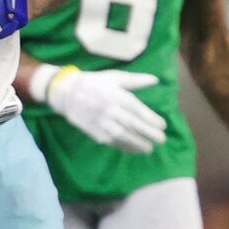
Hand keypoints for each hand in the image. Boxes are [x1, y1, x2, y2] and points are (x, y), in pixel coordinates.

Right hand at [28, 64, 165, 153]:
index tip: (163, 125)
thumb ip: (136, 80)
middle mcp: (109, 109)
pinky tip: (134, 150)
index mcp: (115, 95)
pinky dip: (124, 147)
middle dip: (148, 133)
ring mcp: (100, 122)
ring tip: (150, 148)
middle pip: (131, 124)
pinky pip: (111, 142)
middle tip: (161, 140)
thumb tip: (156, 80)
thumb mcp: (114, 77)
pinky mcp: (93, 132)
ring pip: (122, 136)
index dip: (151, 119)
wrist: (65, 92)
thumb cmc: (93, 83)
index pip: (136, 109)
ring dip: (137, 144)